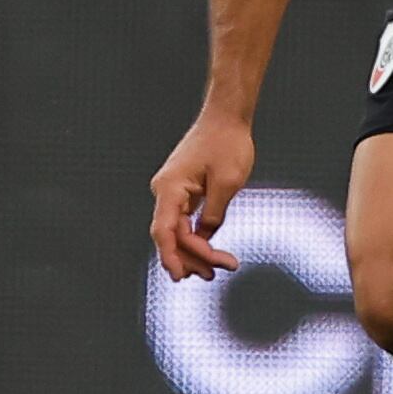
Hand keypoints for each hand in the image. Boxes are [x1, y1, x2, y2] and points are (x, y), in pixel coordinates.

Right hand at [149, 110, 253, 281]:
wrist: (226, 117)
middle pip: (170, 235)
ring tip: (214, 270)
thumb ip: (214, 215)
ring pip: (177, 230)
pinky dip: (196, 237)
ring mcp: (172, 191)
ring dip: (194, 251)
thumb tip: (205, 239)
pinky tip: (208, 253)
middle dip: (190, 258)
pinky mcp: (183, 191)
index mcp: (169, 188)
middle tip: (213, 275)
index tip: (186, 276)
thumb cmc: (227, 144)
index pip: (164, 232)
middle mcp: (165, 191)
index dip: (173, 257)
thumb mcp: (227, 183)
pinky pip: (184, 220)